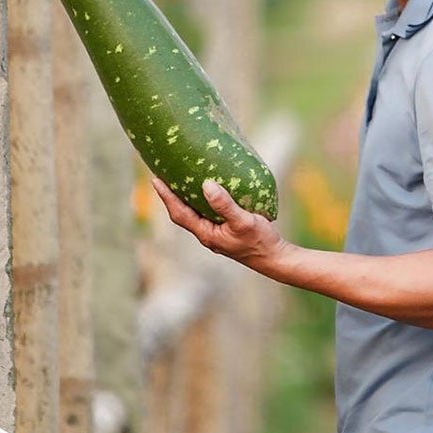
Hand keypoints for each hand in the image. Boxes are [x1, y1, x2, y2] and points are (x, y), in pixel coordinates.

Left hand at [152, 176, 288, 273]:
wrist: (277, 259)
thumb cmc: (261, 242)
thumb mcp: (244, 222)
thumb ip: (225, 205)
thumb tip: (206, 185)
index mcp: (206, 234)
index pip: (179, 214)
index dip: (166, 197)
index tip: (155, 179)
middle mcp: (207, 234)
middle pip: (182, 213)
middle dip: (171, 195)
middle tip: (162, 173)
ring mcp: (216, 233)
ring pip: (194, 213)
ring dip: (185, 197)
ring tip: (180, 177)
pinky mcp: (225, 230)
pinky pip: (206, 213)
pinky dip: (201, 200)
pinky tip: (206, 189)